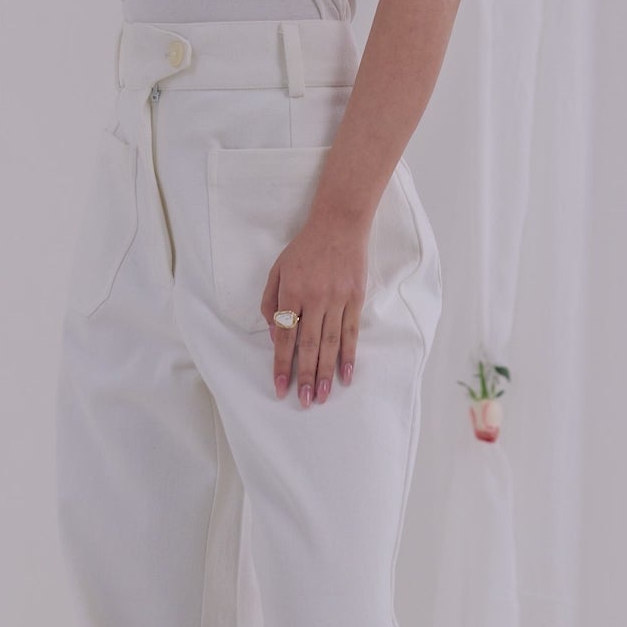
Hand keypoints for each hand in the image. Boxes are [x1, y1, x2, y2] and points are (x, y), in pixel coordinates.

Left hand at [261, 208, 370, 404]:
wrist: (339, 224)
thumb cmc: (304, 249)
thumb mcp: (278, 270)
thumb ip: (271, 302)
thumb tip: (276, 337)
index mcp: (292, 292)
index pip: (285, 337)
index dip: (282, 365)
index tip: (280, 388)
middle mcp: (315, 298)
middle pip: (308, 345)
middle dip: (305, 376)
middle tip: (303, 402)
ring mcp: (337, 300)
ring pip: (330, 343)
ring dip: (326, 373)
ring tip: (322, 397)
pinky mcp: (355, 299)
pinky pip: (351, 333)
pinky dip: (349, 356)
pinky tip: (346, 375)